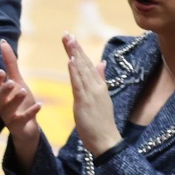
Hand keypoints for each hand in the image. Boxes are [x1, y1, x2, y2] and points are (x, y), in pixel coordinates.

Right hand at [0, 40, 43, 168]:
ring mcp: (9, 117)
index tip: (1, 71)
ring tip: (23, 91)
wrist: (26, 127)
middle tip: (12, 83)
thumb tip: (2, 42)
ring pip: (8, 110)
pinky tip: (40, 105)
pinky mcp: (19, 125)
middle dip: (4, 90)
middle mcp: (2, 106)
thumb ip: (9, 63)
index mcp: (0, 94)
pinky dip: (31, 112)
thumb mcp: (17, 81)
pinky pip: (23, 119)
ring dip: (15, 100)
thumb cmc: (20, 102)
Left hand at [63, 33, 119, 157]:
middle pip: (84, 63)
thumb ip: (100, 80)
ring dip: (74, 54)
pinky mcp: (85, 101)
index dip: (79, 51)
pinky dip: (75, 72)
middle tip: (67, 34)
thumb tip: (101, 63)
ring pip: (82, 70)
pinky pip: (79, 84)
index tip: (72, 38)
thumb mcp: (101, 98)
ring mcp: (92, 93)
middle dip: (75, 48)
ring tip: (68, 40)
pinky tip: (70, 61)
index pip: (88, 65)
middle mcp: (97, 87)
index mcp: (99, 86)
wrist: (106, 140)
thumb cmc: (101, 122)